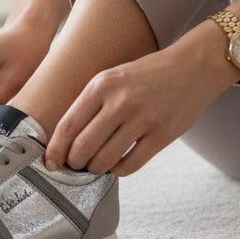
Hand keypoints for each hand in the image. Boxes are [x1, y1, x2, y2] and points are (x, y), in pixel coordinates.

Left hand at [44, 43, 226, 175]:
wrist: (191, 68)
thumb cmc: (144, 76)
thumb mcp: (111, 77)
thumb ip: (90, 103)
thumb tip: (65, 138)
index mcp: (102, 85)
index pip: (69, 124)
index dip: (55, 148)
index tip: (49, 161)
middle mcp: (120, 101)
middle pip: (84, 146)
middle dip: (74, 162)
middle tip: (74, 165)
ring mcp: (143, 118)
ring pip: (106, 159)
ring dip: (95, 168)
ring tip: (95, 166)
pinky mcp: (163, 134)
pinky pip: (132, 164)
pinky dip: (119, 170)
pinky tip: (118, 165)